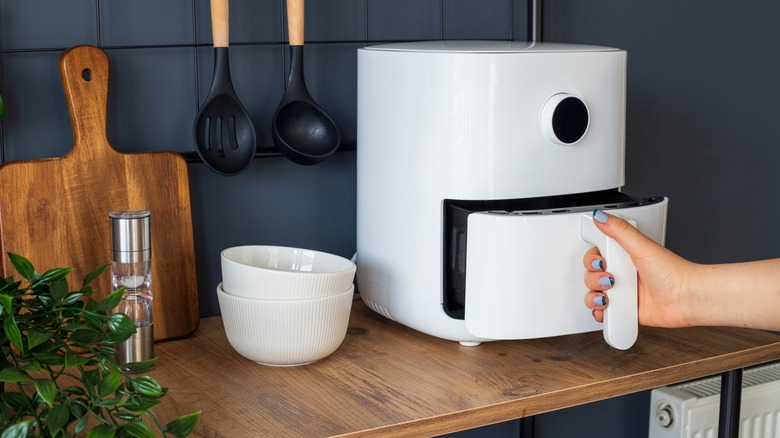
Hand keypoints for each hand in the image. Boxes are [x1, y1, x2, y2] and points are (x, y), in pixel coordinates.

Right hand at [582, 210, 692, 327]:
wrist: (687, 299)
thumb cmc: (673, 272)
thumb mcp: (642, 246)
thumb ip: (619, 230)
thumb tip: (600, 215)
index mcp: (624, 255)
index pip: (596, 255)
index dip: (592, 259)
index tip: (601, 261)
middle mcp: (622, 273)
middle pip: (591, 275)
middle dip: (593, 278)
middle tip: (609, 278)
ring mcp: (623, 292)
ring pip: (593, 294)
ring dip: (594, 296)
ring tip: (609, 295)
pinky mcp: (625, 310)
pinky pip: (604, 312)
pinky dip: (600, 312)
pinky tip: (607, 308)